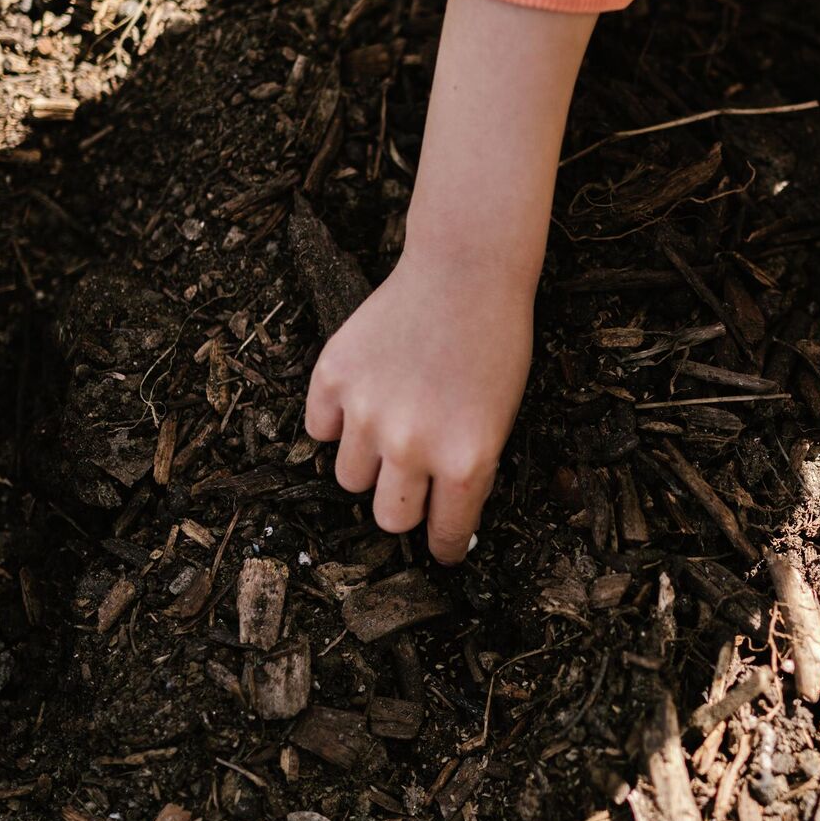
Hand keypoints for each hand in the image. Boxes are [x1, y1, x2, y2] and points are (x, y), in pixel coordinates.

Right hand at [304, 250, 535, 563]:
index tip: (443, 549)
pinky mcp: (333, 378)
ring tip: (390, 424)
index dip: (445, 546)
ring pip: (348, 478)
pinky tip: (362, 396)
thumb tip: (438, 515)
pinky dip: (336, 421)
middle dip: (403, 505)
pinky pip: (319, 428)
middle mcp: (412, 445)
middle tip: (413, 478)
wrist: (466, 271)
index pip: (444, 534)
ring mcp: (367, 412)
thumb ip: (466, 468)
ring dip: (368, 462)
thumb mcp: (500, 418)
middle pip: (388, 518)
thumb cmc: (495, 343)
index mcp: (465, 461)